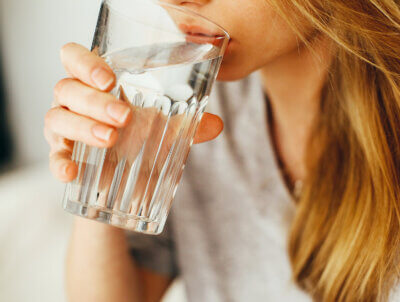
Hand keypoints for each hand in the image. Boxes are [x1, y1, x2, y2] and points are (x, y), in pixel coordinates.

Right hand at [44, 43, 223, 182]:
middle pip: (67, 87)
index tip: (110, 79)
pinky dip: (59, 163)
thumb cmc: (140, 141)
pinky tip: (72, 173)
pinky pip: (53, 156)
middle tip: (124, 116)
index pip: (74, 58)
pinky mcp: (62, 155)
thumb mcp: (164, 131)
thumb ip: (188, 125)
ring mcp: (64, 128)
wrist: (125, 180)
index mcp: (96, 85)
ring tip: (111, 139)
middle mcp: (74, 101)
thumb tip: (217, 124)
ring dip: (83, 127)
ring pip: (57, 117)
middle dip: (94, 101)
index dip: (85, 62)